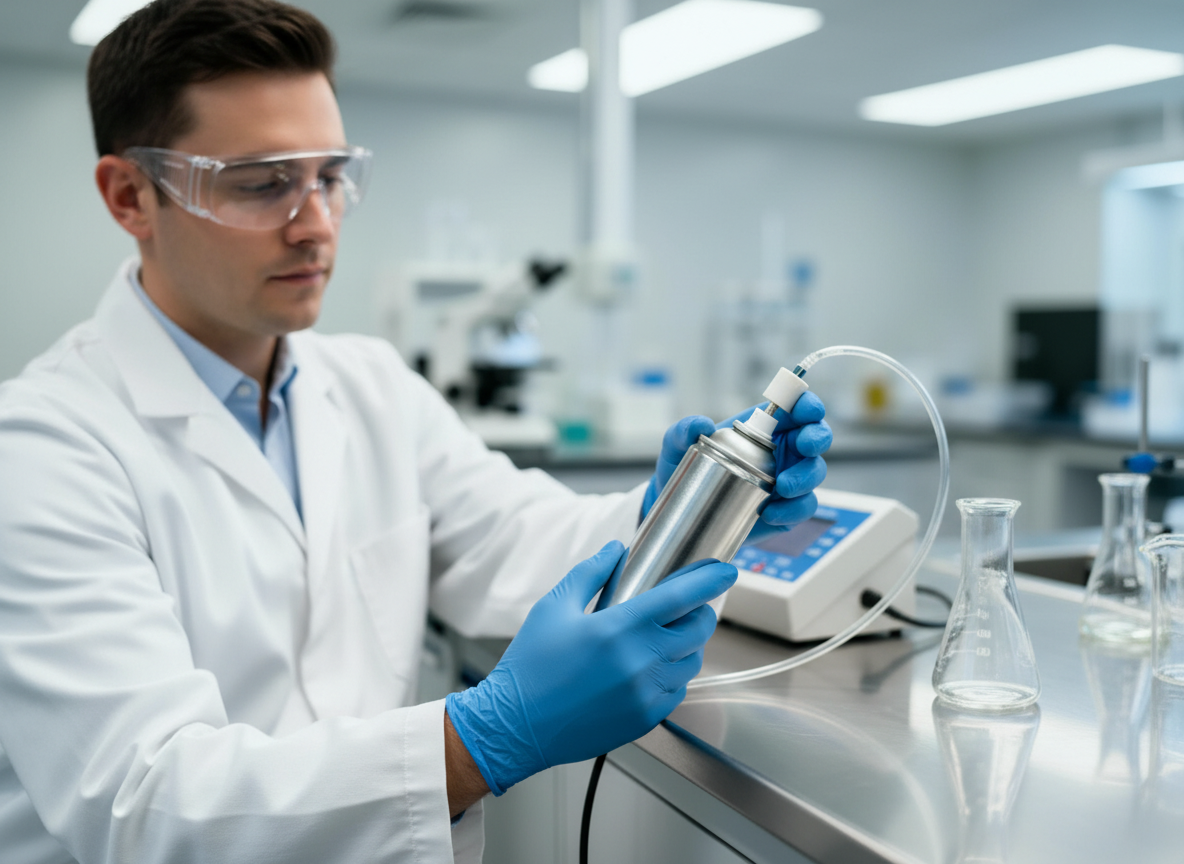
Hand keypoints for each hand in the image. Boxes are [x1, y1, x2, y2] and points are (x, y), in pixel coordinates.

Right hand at [444, 541, 736, 794]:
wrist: (515, 726)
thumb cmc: (530, 667)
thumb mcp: (554, 607)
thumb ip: (591, 572)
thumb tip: (616, 550)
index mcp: (619, 628)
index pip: (682, 596)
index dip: (711, 580)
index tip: (726, 571)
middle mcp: (640, 662)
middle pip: (698, 629)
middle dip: (701, 612)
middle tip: (688, 606)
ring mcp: (646, 694)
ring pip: (692, 661)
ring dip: (687, 645)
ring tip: (664, 638)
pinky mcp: (645, 719)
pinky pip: (676, 690)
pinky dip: (673, 675)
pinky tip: (649, 668)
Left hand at [642, 393, 830, 543]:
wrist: (685, 510)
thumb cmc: (687, 468)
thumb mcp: (677, 444)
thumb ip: (684, 429)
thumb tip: (702, 425)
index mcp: (764, 427)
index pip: (796, 407)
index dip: (808, 404)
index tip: (807, 411)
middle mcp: (782, 450)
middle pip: (816, 437)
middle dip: (817, 438)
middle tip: (804, 446)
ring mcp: (788, 479)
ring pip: (815, 472)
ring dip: (806, 478)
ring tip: (782, 487)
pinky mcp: (786, 508)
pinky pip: (803, 507)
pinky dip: (793, 510)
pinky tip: (770, 513)